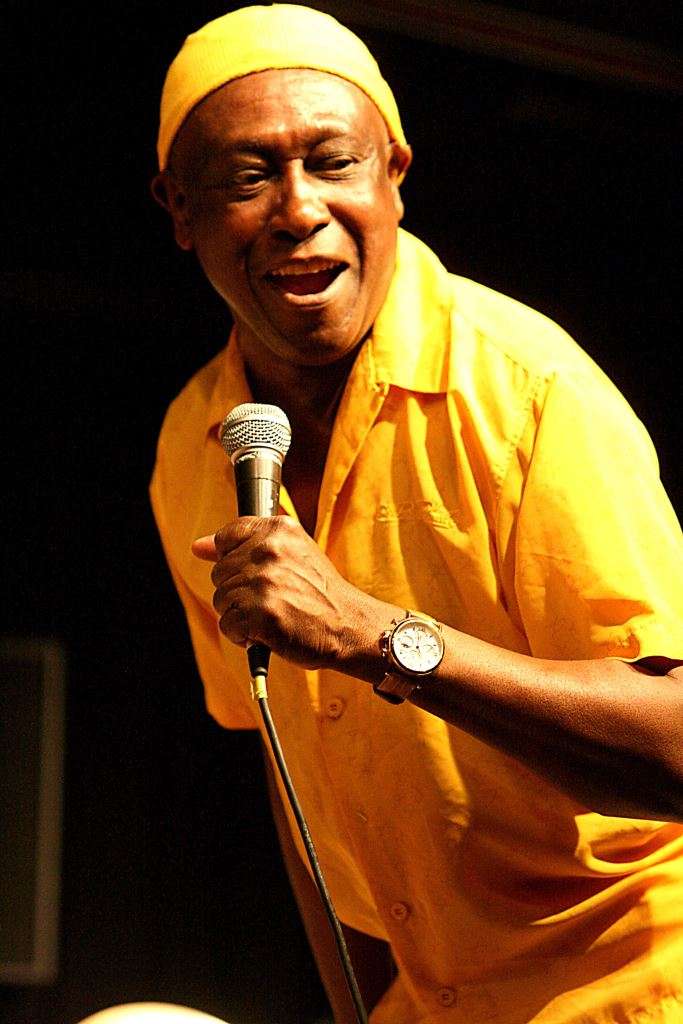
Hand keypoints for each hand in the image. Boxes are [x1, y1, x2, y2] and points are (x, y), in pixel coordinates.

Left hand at [192, 516, 389, 676]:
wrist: (348, 625)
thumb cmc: (318, 592)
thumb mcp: (292, 553)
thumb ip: (245, 544)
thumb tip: (198, 546)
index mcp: (279, 530)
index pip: (228, 536)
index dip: (233, 559)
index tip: (252, 573)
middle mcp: (270, 551)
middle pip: (220, 572)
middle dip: (238, 591)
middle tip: (271, 599)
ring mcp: (264, 583)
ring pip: (221, 600)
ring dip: (241, 614)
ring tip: (271, 616)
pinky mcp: (261, 615)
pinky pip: (228, 625)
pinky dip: (243, 635)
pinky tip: (267, 632)